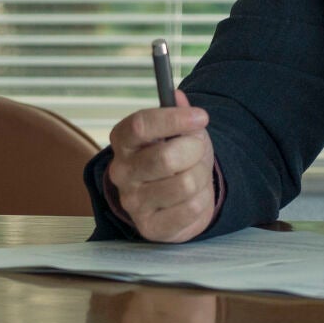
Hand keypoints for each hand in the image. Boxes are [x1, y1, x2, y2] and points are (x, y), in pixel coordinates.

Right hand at [105, 91, 216, 242]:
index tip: (201, 116)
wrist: (177, 197)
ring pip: (185, 184)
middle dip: (194, 151)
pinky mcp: (149, 227)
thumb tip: (177, 95)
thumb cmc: (177, 157)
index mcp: (122, 140)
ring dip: (201, 176)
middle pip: (166, 157)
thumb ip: (178, 112)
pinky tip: (194, 197)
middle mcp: (121, 171)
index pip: (140, 125)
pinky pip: (191, 209)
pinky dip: (202, 199)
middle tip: (198, 149)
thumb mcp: (180, 130)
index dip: (174, 119)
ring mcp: (132, 202)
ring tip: (196, 175)